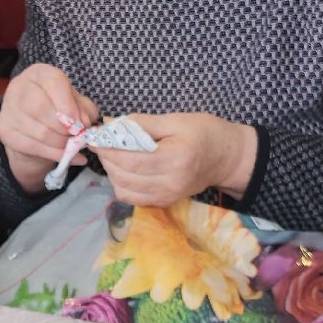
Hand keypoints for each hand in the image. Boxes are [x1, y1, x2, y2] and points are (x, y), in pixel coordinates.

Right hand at [0, 63, 99, 190]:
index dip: (69, 105)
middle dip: (63, 127)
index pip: (54, 83)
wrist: (34, 123)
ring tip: (72, 145)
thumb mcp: (76, 103)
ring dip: (61, 143)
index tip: (80, 123)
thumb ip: (84, 110)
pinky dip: (53, 155)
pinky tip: (67, 156)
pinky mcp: (4, 130)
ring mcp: (8, 109)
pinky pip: (31, 147)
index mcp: (39, 73)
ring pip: (38, 131)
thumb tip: (83, 124)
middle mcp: (19, 86)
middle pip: (40, 107)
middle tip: (76, 136)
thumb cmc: (59, 107)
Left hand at [96, 113, 257, 208]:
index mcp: (176, 158)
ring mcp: (168, 196)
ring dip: (112, 172)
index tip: (95, 137)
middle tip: (103, 143)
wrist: (227, 158)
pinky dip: (122, 184)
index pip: (131, 160)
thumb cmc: (205, 132)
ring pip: (124, 190)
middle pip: (124, 176)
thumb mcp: (176, 120)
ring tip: (114, 155)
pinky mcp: (165, 202)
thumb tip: (109, 124)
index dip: (107, 150)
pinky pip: (133, 198)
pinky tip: (125, 169)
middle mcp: (171, 182)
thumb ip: (141, 123)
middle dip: (107, 159)